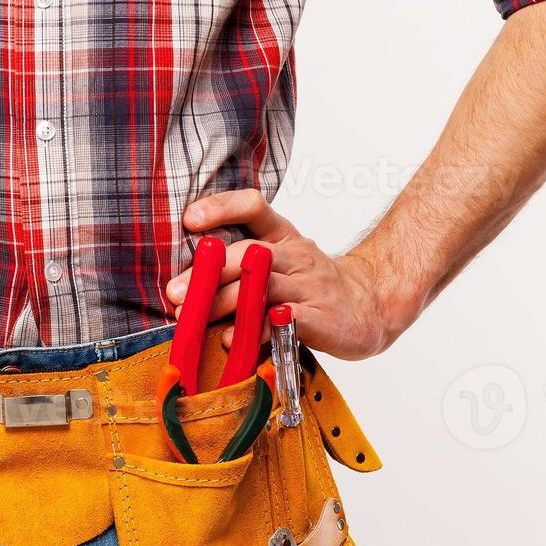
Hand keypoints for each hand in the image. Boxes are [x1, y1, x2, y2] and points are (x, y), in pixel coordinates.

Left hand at [164, 190, 412, 359]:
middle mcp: (295, 255)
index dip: (222, 208)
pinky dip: (255, 329)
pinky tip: (232, 339)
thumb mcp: (280, 260)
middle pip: (249, 253)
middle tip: (175, 292)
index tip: (190, 221)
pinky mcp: (320, 318)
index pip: (254, 207)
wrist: (371, 306)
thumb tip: (183, 282)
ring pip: (263, 285)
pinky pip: (284, 320)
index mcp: (283, 236)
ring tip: (192, 316)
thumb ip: (239, 265)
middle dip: (207, 272)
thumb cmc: (311, 285)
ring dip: (223, 301)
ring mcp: (309, 285)